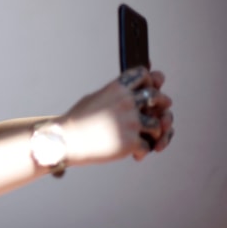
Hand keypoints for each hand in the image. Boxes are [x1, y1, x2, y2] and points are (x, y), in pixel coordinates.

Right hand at [56, 66, 173, 166]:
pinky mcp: (131, 141)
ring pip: (158, 124)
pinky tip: (133, 153)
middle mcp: (126, 102)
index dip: (151, 80)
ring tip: (145, 137)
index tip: (150, 87)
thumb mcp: (96, 98)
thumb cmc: (79, 120)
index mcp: (116, 88)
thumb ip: (116, 94)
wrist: (66, 140)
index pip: (143, 74)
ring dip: (154, 132)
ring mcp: (130, 122)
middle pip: (157, 96)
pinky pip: (148, 146)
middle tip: (158, 112)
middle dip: (161, 104)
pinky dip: (141, 151)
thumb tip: (134, 92)